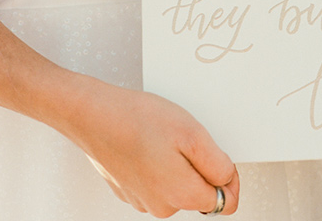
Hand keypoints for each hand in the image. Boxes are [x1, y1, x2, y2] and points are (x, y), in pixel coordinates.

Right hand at [61, 79, 239, 216]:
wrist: (92, 114)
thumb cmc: (139, 120)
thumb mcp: (194, 135)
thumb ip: (218, 165)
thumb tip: (228, 182)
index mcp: (182, 196)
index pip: (225, 202)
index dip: (229, 176)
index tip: (218, 154)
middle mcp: (162, 206)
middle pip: (200, 194)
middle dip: (200, 168)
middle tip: (183, 139)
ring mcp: (142, 200)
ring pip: (178, 186)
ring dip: (178, 165)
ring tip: (162, 139)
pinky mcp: (128, 190)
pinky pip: (156, 180)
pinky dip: (158, 164)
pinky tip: (146, 143)